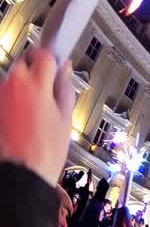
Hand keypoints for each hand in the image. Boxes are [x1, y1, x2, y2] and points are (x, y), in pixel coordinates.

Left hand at [0, 49, 74, 186]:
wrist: (21, 173)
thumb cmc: (44, 151)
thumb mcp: (66, 117)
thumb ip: (65, 87)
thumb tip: (65, 71)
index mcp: (36, 85)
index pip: (44, 53)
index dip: (53, 57)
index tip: (58, 63)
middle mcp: (12, 87)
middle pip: (24, 61)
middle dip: (36, 67)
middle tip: (48, 82)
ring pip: (12, 78)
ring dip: (24, 84)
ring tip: (37, 105)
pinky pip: (5, 95)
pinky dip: (13, 99)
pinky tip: (24, 116)